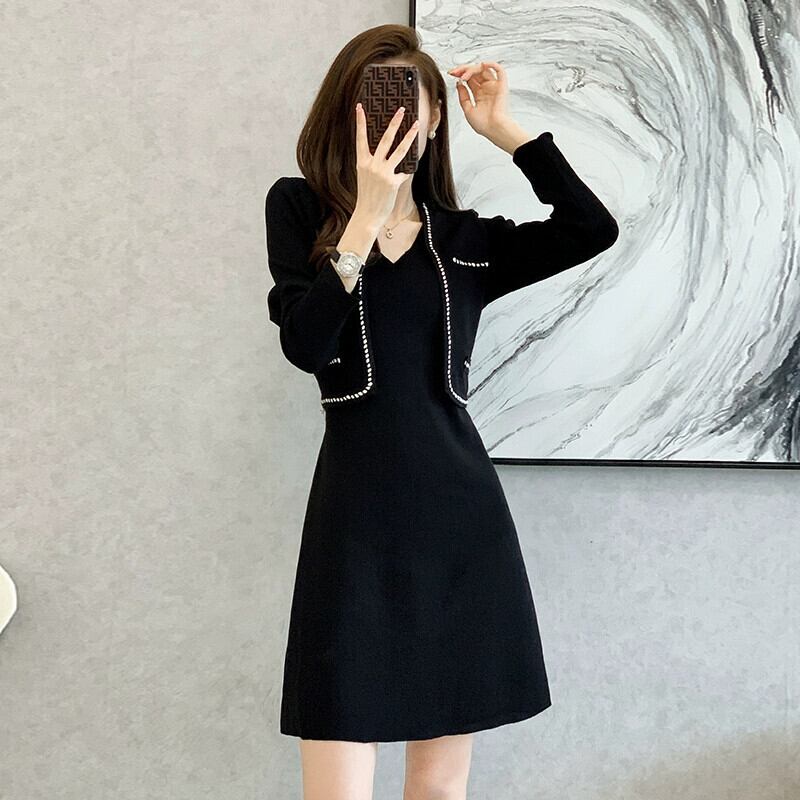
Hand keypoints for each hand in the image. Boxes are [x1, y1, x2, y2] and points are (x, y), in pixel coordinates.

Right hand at [353, 103, 419, 227]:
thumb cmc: (366, 195)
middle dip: (394, 123)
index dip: (360, 122)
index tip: (360, 107)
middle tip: (401, 110)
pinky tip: (410, 170)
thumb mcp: (364, 176)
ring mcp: (383, 173)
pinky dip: (407, 172)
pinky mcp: (393, 182)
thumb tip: (385, 152)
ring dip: (409, 136)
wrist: (368, 215)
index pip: (360, 138)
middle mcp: (372, 165)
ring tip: (416, 125)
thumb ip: (372, 163)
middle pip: (385, 139)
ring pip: (400, 150)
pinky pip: (404, 172)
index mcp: (362, 162)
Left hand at [447, 61, 509, 138]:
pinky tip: (481, 65)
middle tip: (454, 72)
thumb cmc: (484, 125)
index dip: (460, 74)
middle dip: (463, 69)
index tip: (451, 74)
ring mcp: (493, 86)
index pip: (469, 79)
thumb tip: (459, 83)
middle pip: (475, 72)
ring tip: (464, 75)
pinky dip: (491, 64)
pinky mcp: (501, 85)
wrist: (494, 129)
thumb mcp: (467, 110)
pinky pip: (499, 70)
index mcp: (479, 95)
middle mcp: (486, 89)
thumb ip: (463, 96)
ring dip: (472, 68)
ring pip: (483, 69)